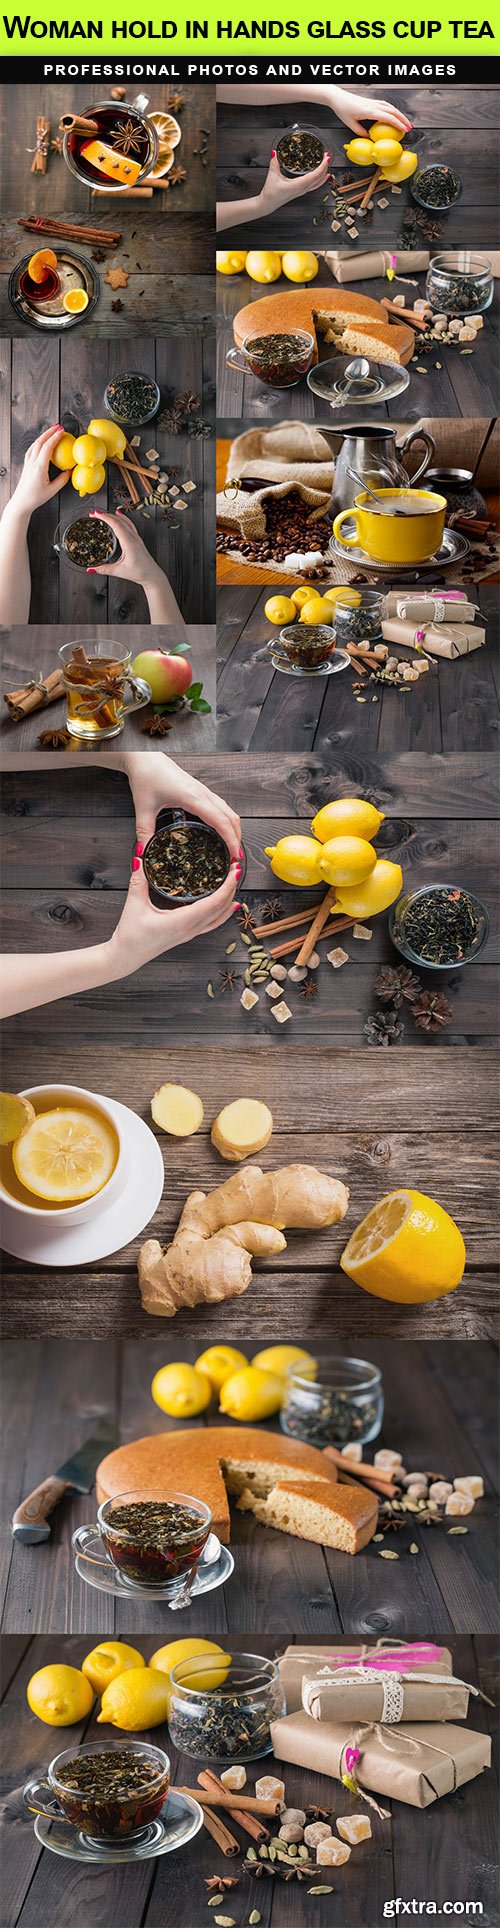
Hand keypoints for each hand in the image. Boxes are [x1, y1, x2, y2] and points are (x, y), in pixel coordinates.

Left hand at [10, 426, 69, 515]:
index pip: (48, 447)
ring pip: (35, 444)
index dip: (55, 437)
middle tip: (58, 426)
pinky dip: (37, 443)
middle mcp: (32, 462)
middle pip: (40, 442)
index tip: (62, 431)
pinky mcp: (26, 465)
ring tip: (51, 431)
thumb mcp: (52, 490)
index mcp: (39, 467)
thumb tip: (69, 471)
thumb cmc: (35, 498)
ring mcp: (27, 463)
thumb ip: (62, 480)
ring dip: (43, 436)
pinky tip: (41, 442)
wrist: (21, 502)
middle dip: (49, 432)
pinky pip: (31, 449)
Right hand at [86, 509, 159, 584]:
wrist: (152, 575)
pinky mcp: (138, 540)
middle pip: (119, 521)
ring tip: (104, 514)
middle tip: (95, 514)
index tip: (96, 514)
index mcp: (129, 543)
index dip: (105, 518)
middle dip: (106, 515)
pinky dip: (123, 519)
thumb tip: (91, 568)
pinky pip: (130, 525)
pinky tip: (119, 516)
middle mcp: (134, 538)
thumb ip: (104, 569)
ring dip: (114, 516)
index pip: (116, 525)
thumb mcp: (120, 571)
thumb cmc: (140, 573)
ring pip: (125, 521)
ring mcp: (137, 538)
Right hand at [108, 854, 239, 975]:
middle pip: (221, 908)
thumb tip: (140, 854)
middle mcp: (190, 929)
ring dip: (229, 899)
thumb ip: (139, 878)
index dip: (228, 885)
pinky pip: (212, 923)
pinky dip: (223, 913)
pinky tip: (229, 906)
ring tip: (234, 882)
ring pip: (219, 917)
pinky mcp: (186, 934)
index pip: (214, 902)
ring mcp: (190, 933)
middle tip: (236, 868)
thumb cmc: (130, 935)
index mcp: (182, 922)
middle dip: (232, 888)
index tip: (235, 869)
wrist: (125, 957)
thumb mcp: (134, 904)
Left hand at [125, 752, 241, 862]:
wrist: (145, 756)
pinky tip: (220, 831)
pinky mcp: (200, 790)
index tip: (235, 856)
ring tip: (231, 848)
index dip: (231, 840)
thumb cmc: (146, 775)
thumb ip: (144, 833)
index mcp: (193, 797)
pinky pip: (220, 807)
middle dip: (237, 838)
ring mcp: (203, 791)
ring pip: (228, 811)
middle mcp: (203, 793)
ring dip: (233, 829)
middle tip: (235, 858)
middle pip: (231, 818)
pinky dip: (226, 821)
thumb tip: (142, 854)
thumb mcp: (143, 808)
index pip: (220, 822)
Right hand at [258, 149, 330, 212]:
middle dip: (325, 167)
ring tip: (327, 164)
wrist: (267, 204)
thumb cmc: (270, 194)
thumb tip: (275, 153)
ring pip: (318, 183)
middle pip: (319, 178)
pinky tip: (323, 176)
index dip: (322, 166)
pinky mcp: (300, 191)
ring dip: (324, 173)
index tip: (326, 158)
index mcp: (298, 185)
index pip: (315, 175)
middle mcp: (302, 189)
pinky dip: (320, 180)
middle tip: (327, 156)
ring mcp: (302, 191)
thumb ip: (274, 163)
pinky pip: (314, 186)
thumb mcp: (272, 176)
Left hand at [329, 89, 411, 136]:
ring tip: (405, 122)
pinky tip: (395, 115)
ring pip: (391, 107)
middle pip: (393, 111)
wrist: (338, 97)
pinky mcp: (372, 101)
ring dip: (400, 114)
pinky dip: (393, 110)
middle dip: (403, 119)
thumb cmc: (343, 109)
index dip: (398, 124)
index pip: (388, 118)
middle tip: (410, 128)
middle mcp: (374, 105)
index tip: (404, 130)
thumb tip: (370, 138)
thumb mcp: (350, 124)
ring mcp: (374, 102)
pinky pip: (386, 105)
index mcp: (370, 111)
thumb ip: (360, 132)